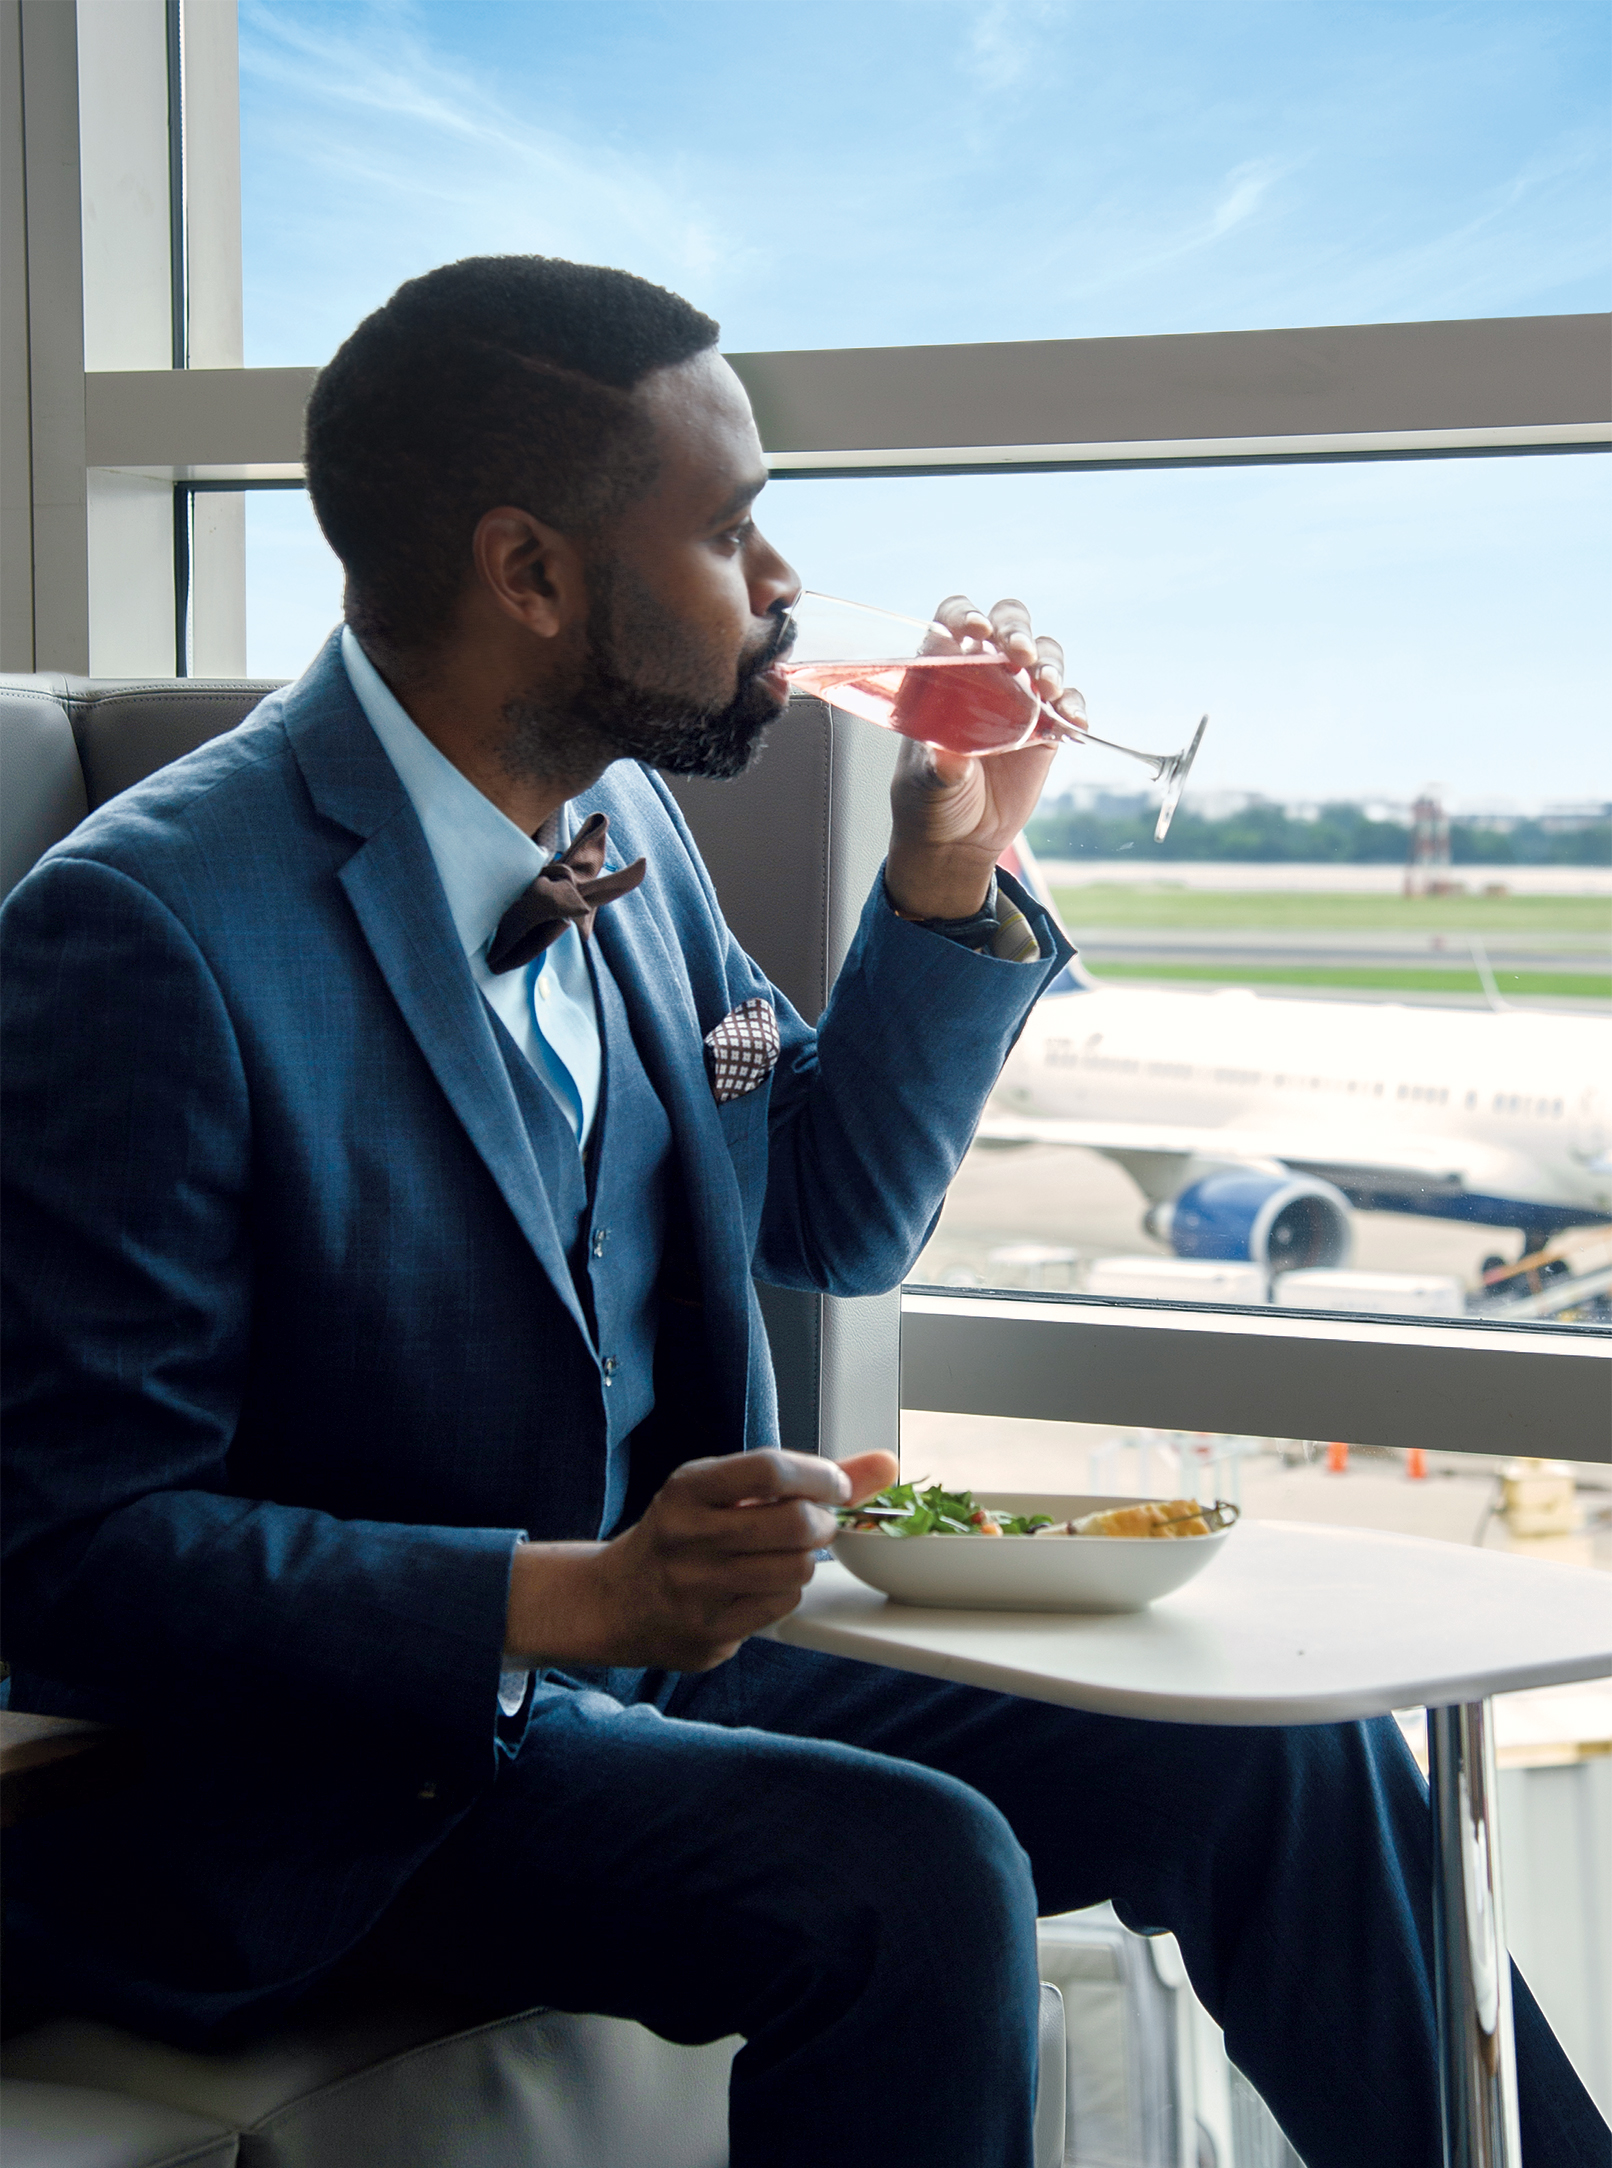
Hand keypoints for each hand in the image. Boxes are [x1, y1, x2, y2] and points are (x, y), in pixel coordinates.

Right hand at [503, 1448, 898, 1673]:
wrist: (615, 1599)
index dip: (820, 1476)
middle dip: (821, 1523)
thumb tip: (885, 1465)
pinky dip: (786, 1593)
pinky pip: (781, 1607)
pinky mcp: (708, 1632)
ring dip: (805, 1561)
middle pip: (795, 1524)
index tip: (836, 1486)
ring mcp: (696, 1589)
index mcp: (689, 1488)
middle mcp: (687, 1535)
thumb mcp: (725, 1491)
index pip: (770, 1469)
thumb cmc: (683, 1533)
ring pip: (796, 1570)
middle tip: (814, 1524)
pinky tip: (762, 1585)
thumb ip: (806, 1475)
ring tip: (782, 1555)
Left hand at [884, 595, 1085, 920]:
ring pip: (1044, 655)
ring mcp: (1018, 698)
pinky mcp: (1046, 728)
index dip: (966, 615)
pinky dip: (1074, 706)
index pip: (954, 620)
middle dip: (1017, 629)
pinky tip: (1072, 723)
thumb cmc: (928, 801)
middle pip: (1008, 624)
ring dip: (1050, 664)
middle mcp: (983, 675)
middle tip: (1020, 655)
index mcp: (943, 673)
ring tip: (1047, 690)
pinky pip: (1068, 703)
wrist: (957, 841)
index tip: (977, 632)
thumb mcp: (926, 782)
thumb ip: (938, 764)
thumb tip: (948, 751)